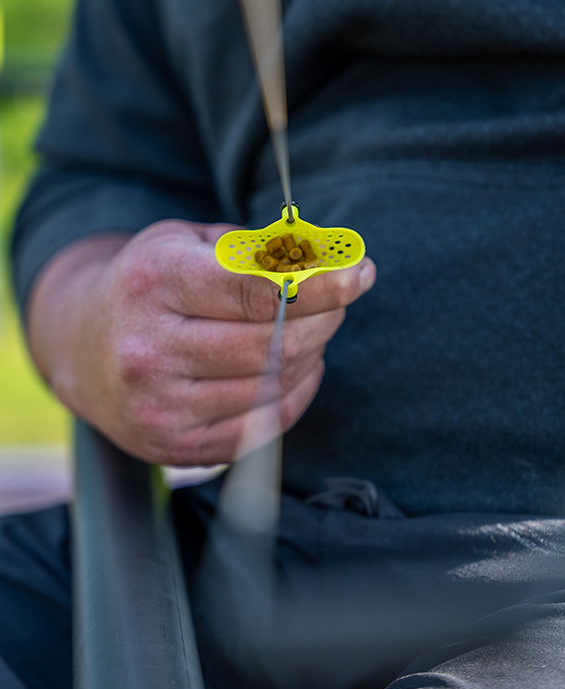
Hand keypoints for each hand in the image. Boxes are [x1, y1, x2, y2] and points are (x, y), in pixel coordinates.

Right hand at [27, 219, 375, 464]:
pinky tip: (299, 366)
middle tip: (343, 296)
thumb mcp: (188, 240)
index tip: (361, 273)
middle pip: (272, 343)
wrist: (79, 344)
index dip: (320, 285)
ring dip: (313, 352)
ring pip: (274, 385)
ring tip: (315, 325)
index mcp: (153, 282)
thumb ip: (256, 248)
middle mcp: (149, 349)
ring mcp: (159, 406)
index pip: (255, 292)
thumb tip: (327, 261)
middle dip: (326, 316)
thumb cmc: (150, 282)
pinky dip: (296, 393)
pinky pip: (263, 427)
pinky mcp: (172, 447)